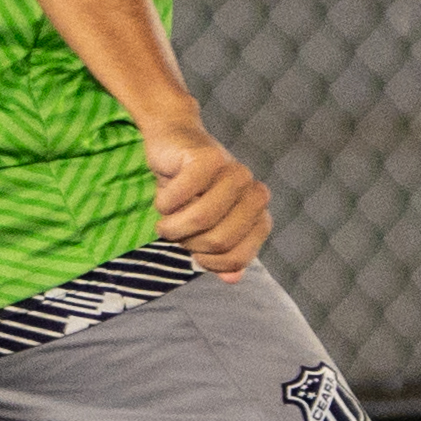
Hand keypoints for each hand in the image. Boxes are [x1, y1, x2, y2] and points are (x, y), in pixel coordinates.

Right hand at [143, 116, 272, 279]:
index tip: (195, 252)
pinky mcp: (208, 157)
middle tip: (175, 231)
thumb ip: (220, 253)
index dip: (211, 262)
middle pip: (220, 240)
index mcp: (257, 212)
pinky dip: (165, 202)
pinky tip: (163, 196)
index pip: (239, 257)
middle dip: (190, 243)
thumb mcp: (203, 225)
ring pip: (203, 218)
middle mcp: (252, 192)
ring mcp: (233, 172)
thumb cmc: (189, 187)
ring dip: (173, 226)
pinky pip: (183, 195)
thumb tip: (233, 279)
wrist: (172, 141)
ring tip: (165, 220)